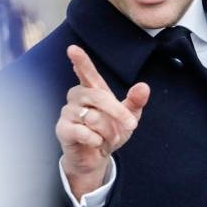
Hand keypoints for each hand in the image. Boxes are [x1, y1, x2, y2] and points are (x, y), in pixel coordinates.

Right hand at [56, 45, 149, 200]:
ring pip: (93, 118)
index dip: (80, 61)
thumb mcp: (128, 117)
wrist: (96, 158)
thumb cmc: (109, 132)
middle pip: (98, 97)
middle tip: (131, 125)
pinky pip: (84, 132)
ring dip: (108, 132)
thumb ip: (135, 102)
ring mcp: (67, 112)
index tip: (72, 49)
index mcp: (93, 90)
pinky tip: (95, 143)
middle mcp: (77, 97)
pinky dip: (96, 141)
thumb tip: (143, 86)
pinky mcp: (62, 129)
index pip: (86, 72)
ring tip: (107, 138)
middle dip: (118, 112)